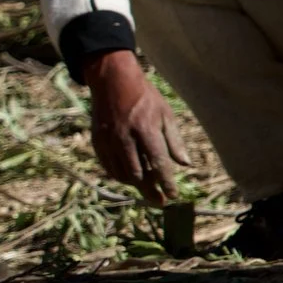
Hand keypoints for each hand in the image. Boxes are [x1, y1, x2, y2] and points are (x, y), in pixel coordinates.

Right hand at [83, 49, 188, 203]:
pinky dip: (120, 175)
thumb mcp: (165, 114)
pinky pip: (108, 166)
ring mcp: (109, 140)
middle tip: (160, 201)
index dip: (166, 182)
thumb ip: (174, 141)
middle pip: (138, 174)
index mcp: (146, 129)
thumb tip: (185, 165)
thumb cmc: (145, 97)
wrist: (113, 82)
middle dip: (150, 191)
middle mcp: (125, 137)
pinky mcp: (97, 141)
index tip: (173, 195)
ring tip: (147, 188)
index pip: (158, 163)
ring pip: (122, 173)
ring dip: (136, 184)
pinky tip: (129, 177)